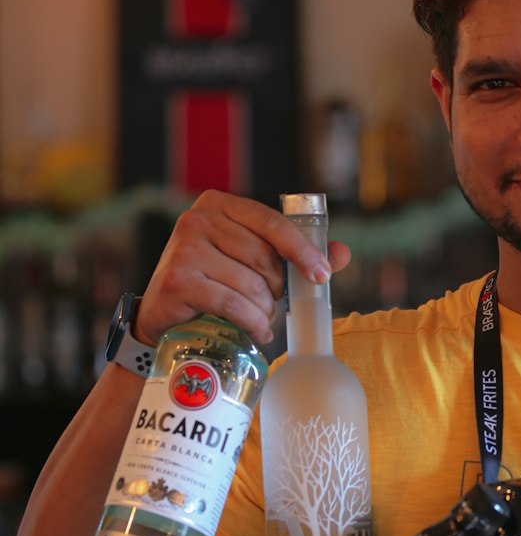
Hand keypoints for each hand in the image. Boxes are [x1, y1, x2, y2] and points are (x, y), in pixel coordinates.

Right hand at [134, 190, 351, 348]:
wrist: (162, 315)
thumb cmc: (213, 282)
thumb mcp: (251, 261)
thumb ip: (293, 254)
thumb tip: (342, 253)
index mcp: (218, 204)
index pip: (272, 222)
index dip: (302, 250)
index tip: (322, 274)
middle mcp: (197, 219)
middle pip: (264, 257)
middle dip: (277, 287)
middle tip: (273, 302)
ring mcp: (184, 249)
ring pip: (251, 285)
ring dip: (264, 310)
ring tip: (261, 319)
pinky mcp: (178, 281)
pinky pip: (233, 305)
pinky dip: (252, 323)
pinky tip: (257, 332)